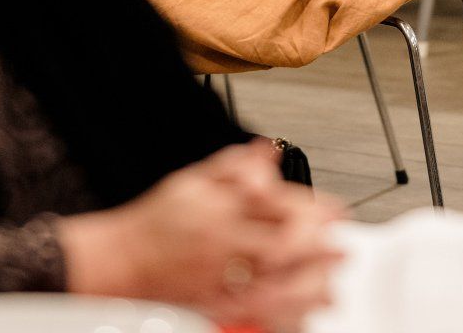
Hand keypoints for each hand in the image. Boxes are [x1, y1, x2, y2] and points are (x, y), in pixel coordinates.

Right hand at [61, 141, 344, 330]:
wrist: (119, 262)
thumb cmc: (155, 222)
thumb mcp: (192, 180)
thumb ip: (235, 166)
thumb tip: (267, 152)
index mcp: (219, 206)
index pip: (275, 203)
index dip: (312, 208)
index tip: (334, 211)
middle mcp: (221, 242)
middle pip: (281, 245)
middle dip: (318, 247)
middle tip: (342, 247)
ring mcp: (218, 277)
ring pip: (272, 282)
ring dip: (308, 283)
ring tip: (331, 281)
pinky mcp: (213, 304)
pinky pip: (255, 310)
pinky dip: (283, 311)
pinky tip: (302, 309)